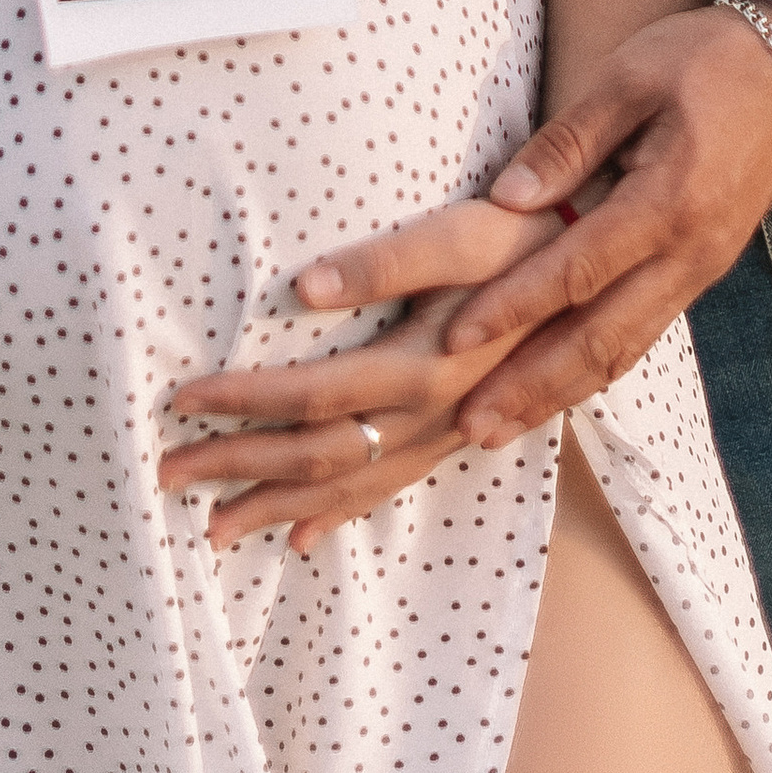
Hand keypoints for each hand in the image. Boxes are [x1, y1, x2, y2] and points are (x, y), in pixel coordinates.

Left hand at [159, 200, 554, 551]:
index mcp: (425, 366)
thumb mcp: (463, 234)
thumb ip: (386, 262)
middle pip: (317, 456)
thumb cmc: (528, 236)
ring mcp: (447, 435)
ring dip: (275, 507)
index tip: (179, 400)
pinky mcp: (459, 437)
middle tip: (164, 472)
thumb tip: (301, 286)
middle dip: (238, 467)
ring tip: (211, 527)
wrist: (607, 272)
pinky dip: (339, 517)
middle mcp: (433, 416)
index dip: (244, 401)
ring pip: (349, 487)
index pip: (312, 396)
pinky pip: (390, 491)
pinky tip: (302, 538)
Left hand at [412, 2, 771, 445]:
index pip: (578, 270)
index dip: (514, 307)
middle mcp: (688, 255)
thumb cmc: (703, 60)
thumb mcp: (630, 77)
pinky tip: (553, 394)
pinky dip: (593, 374)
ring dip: (556, 396)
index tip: (454, 337)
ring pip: (622, 352)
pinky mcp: (698, 275)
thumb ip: (568, 141)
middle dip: (530, 386)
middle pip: (600, 338)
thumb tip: (506, 201)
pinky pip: (641, 337)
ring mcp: (699, 273)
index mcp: (669, 202)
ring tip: (496, 432)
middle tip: (468, 426)